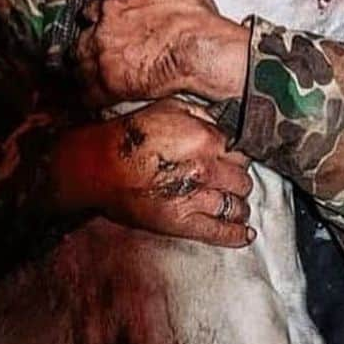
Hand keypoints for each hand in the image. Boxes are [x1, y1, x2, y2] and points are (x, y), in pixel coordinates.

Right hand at [51, 98, 254, 247]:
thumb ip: (202, 115)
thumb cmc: (130, 135)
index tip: (232, 157)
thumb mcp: (169, 108)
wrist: (98, 165)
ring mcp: (197, 198)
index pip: (241, 150)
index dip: (237, 154)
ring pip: (237, 205)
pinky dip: (236, 235)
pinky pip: (220, 231)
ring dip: (238, 204)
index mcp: (206, 138)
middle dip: (238, 179)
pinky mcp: (183, 223)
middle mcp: (207, 169)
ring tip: (235, 203)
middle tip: (230, 179)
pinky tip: (246, 234)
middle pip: (242, 179)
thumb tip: (224, 123)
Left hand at [75, 0, 249, 106]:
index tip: (103, 23)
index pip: (90, 11)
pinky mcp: (109, 87)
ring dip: (85, 69)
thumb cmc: (190, 18)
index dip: (97, 18)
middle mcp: (101, 33)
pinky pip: (87, 94)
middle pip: (79, 40)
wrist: (199, 52)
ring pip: (78, 66)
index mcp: (112, 6)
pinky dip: (90, 95)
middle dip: (87, 43)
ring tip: (95, 73)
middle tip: (99, 49)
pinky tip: (97, 96)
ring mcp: (102, 61)